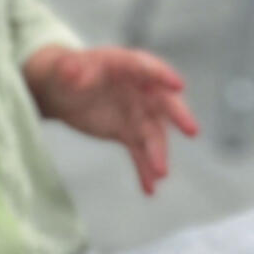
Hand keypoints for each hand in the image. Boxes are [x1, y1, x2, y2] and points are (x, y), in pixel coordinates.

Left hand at [27, 45, 199, 194]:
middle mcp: (139, 89)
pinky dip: (144, 169)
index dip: (162, 75)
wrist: (61, 91)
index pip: (146, 67)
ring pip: (153, 134)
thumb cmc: (64, 71)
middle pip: (163, 101)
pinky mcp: (129, 132)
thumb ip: (69, 69)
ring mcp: (136, 112)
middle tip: (191, 131)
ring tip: (159, 174)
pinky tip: (149, 189)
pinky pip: (140, 152)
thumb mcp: (62, 68)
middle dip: (178, 115)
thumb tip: (73, 72)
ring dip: (158, 153)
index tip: (178, 85)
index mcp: (124, 64)